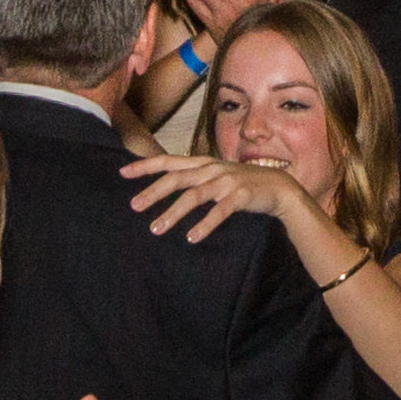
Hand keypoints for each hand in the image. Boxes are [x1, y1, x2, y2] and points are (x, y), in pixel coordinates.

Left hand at [118, 152, 316, 244]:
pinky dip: (205, 225)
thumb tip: (165, 185)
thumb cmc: (241, 184)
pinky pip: (219, 212)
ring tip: (156, 229)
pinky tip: (192, 238)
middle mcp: (211, 169)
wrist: (278, 188)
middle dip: (152, 192)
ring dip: (172, 213)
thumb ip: (193, 178)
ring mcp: (226, 182)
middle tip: (133, 206)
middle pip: (176, 178)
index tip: (122, 173)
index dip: (145, 166)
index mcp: (202, 163)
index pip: (168, 161)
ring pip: (194, 196)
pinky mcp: (240, 196)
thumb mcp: (214, 176)